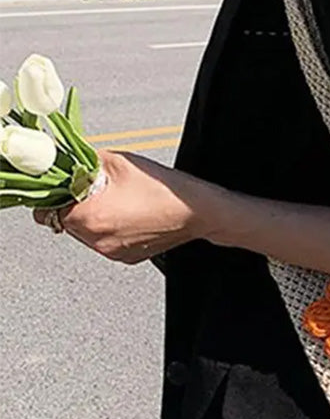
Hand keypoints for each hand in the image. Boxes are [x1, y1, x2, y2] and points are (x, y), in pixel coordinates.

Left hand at [33, 149, 216, 263]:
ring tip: (115, 201)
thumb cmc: (162, 187)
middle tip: (93, 190)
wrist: (196, 210)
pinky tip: (127, 214)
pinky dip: (109, 229)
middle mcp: (97, 240)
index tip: (63, 187)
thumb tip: (64, 161)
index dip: (53, 196)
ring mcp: (112, 252)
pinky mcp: (126, 257)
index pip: (45, 211)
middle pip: (64, 223)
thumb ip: (82, 161)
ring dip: (91, 217)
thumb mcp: (116, 161)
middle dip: (74, 205)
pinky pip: (104, 242)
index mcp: (89, 217)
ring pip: (84, 233)